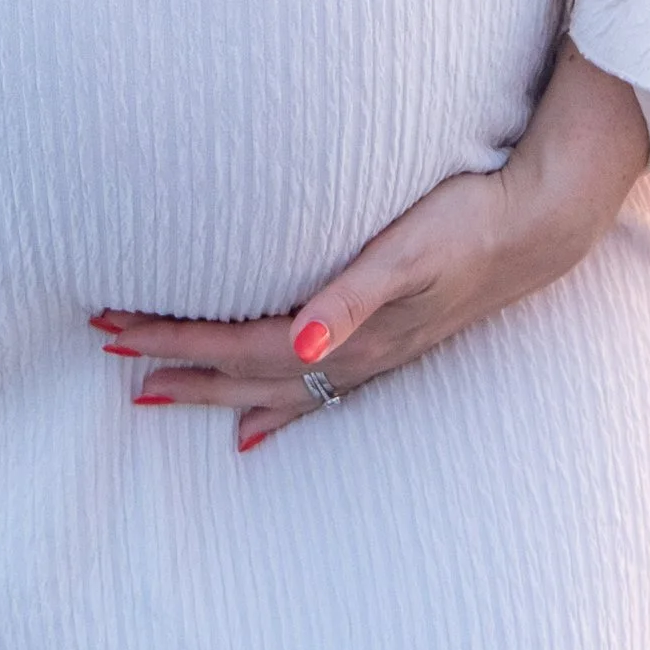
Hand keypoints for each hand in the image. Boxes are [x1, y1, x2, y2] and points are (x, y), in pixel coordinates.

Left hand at [92, 43, 649, 452]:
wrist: (540, 224)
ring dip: (213, 390)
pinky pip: (316, 390)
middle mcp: (353, 353)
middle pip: (243, 372)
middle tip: (108, 359)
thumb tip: (303, 342)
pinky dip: (276, 407)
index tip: (111, 329)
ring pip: (272, 384)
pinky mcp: (390, 342)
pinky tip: (256, 428)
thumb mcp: (410, 251)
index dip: (172, 339)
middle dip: (175, 367)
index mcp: (346, 331)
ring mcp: (372, 354)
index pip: (236, 344)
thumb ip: (353, 296)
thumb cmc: (469, 221)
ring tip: (157, 398)